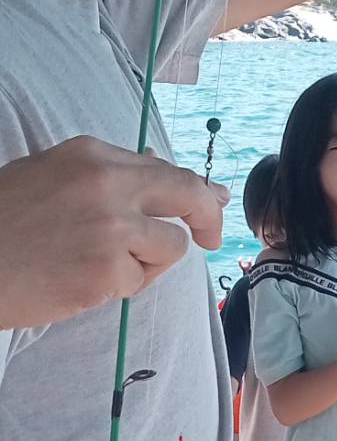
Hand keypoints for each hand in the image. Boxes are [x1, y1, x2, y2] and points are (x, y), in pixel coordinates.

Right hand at [0, 137, 227, 328]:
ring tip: (101, 265)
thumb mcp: (49, 176)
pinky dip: (120, 286)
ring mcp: (112, 227)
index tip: (209, 200)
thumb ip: (103, 176)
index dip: (190, 189)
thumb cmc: (2, 223)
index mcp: (91, 154)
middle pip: (187, 193)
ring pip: (170, 245)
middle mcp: (108, 183)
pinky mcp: (108, 271)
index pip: (161, 168)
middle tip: (211, 235)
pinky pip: (140, 280)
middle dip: (207, 215)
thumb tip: (157, 173)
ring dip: (149, 261)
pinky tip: (83, 281)